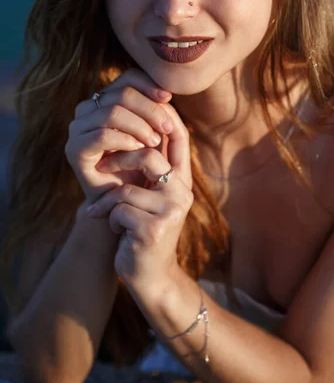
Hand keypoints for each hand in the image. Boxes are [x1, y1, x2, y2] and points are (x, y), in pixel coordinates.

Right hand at [65, 69, 172, 203]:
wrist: (124, 201)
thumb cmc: (142, 164)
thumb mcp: (154, 134)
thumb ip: (157, 112)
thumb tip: (165, 94)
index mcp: (105, 99)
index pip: (127, 78)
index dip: (149, 85)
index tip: (168, 98)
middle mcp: (87, 110)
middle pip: (121, 94)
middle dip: (149, 109)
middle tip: (167, 127)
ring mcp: (77, 128)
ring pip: (112, 112)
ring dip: (139, 125)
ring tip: (154, 141)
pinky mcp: (75, 149)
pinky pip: (102, 135)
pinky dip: (125, 140)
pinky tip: (139, 148)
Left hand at [85, 104, 192, 292]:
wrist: (150, 276)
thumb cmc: (144, 229)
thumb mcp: (152, 197)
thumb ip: (153, 168)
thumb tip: (137, 128)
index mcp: (182, 181)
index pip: (179, 138)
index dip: (162, 117)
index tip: (140, 105)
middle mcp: (181, 193)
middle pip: (150, 156)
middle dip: (121, 159)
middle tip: (102, 167)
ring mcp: (170, 211)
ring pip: (127, 188)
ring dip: (110, 203)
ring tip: (106, 213)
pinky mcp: (153, 230)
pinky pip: (119, 210)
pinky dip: (109, 219)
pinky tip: (116, 231)